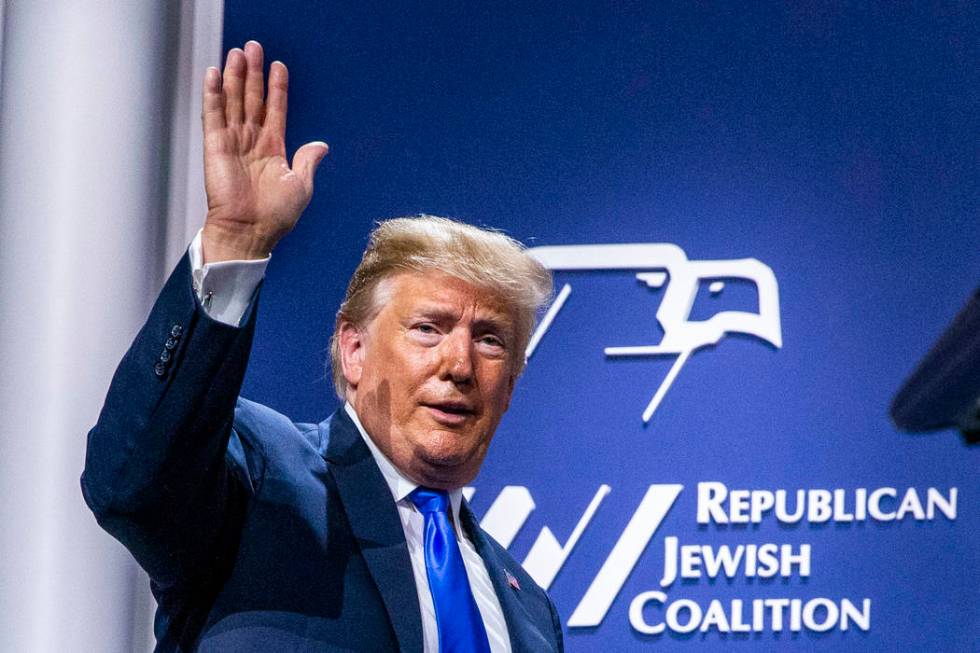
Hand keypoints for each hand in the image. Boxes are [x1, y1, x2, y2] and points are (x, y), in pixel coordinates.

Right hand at [201, 41, 327, 261]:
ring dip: (235, 77)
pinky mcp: (216, 147)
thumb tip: (321, 145)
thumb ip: (308, 161)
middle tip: (253, 47)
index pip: (275, 110)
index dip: (277, 88)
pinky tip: (215, 74)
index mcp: (273, 150)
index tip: (279, 66)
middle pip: (252, 99)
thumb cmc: (275, 216)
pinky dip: (214, 94)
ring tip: (238, 52)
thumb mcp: (301, 185)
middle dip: (254, 73)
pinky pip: (214, 115)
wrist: (251, 232)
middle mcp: (252, 142)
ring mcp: (233, 142)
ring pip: (234, 102)